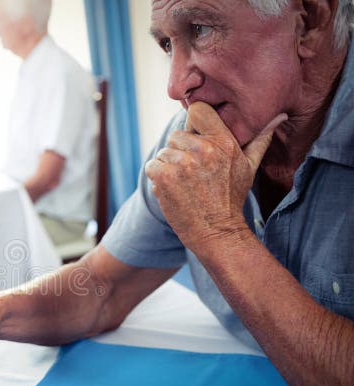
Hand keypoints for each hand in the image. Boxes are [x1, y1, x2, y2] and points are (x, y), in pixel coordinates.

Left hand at [144, 101, 286, 252]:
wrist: (216, 231)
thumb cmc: (232, 198)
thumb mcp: (249, 166)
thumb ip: (259, 139)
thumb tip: (278, 116)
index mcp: (223, 141)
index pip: (197, 110)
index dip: (194, 122)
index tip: (197, 136)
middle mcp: (203, 149)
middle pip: (177, 135)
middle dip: (181, 151)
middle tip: (194, 172)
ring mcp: (182, 163)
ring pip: (164, 152)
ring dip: (169, 166)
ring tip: (185, 183)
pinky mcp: (165, 176)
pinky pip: (152, 165)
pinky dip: (157, 177)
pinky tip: (173, 189)